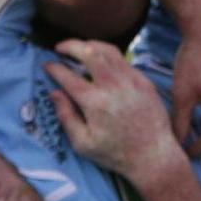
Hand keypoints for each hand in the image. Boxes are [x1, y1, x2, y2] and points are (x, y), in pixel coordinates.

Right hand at [44, 40, 184, 178]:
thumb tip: (54, 92)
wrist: (153, 154)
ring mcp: (131, 80)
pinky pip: (123, 60)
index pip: (68, 76)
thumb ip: (66, 116)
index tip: (46, 65)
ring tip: (79, 49)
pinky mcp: (144, 80)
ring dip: (90, 45)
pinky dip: (108, 56)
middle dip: (71, 45)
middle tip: (60, 47)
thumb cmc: (114, 153)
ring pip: (109, 50)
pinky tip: (101, 62)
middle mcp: (113, 86)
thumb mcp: (82, 143)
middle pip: (89, 52)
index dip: (54, 68)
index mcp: (95, 102)